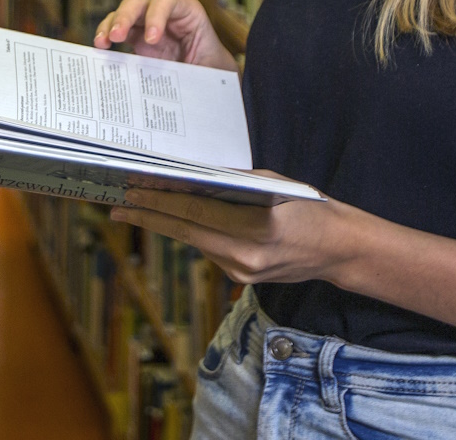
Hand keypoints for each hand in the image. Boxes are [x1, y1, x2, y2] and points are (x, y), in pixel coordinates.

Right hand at [93, 0, 237, 71]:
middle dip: (125, 17)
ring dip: (110, 26)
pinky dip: (106, 38)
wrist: (213, 82)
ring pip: (123, 16)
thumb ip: (199, 70)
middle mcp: (165, 16)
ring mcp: (148, 28)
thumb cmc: (217, 71)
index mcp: (188, 14)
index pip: (168, 0)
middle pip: (139, 4)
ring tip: (102, 43)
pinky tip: (100, 50)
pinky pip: (117, 34)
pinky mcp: (136, 42)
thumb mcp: (214, 69)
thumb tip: (186, 88)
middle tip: (117, 37)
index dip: (157, 14)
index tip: (152, 39)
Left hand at [110, 180, 354, 285]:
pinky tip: (175, 220)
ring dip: (167, 224)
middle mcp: (245, 257)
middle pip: (185, 233)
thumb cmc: (307, 206)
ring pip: (194, 243)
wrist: (337, 248)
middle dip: (148, 216)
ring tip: (138, 207)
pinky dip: (192, 234)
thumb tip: (189, 177)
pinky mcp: (242, 279)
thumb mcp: (273, 183)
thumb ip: (232, 183)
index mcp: (255, 229)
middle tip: (117, 204)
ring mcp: (242, 273)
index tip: (130, 193)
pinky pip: (209, 251)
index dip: (158, 203)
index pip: (194, 215)